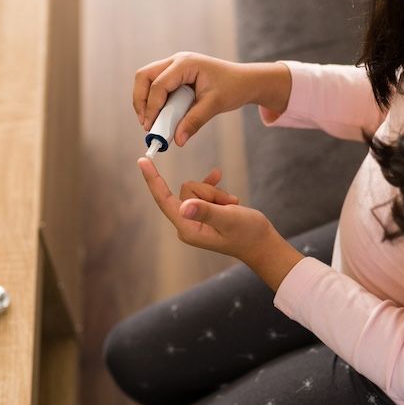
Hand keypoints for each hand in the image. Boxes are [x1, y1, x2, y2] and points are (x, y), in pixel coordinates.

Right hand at [132, 52, 289, 146]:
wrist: (245, 81)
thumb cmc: (233, 88)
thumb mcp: (214, 105)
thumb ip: (194, 121)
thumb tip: (177, 141)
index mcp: (186, 64)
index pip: (159, 84)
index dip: (152, 107)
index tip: (151, 127)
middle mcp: (176, 61)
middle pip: (144, 76)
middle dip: (141, 100)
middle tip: (145, 123)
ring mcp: (175, 66)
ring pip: (146, 79)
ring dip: (145, 101)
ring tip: (151, 122)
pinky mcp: (176, 75)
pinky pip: (156, 85)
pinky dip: (154, 100)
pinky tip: (160, 116)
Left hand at [137, 157, 273, 259]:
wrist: (261, 244)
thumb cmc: (248, 234)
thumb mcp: (229, 219)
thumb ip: (206, 212)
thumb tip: (184, 207)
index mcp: (188, 228)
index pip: (164, 200)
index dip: (153, 179)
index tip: (142, 160)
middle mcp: (187, 224)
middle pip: (187, 190)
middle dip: (209, 191)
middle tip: (229, 205)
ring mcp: (194, 219)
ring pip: (198, 189)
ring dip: (217, 194)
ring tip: (232, 207)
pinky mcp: (202, 214)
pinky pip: (204, 192)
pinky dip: (216, 191)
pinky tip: (230, 196)